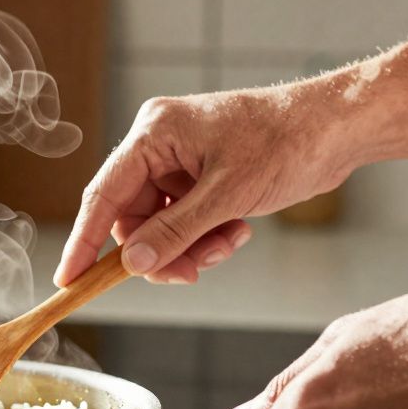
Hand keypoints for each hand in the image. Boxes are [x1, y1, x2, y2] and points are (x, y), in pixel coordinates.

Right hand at [55, 87, 354, 285]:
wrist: (339, 129)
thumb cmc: (287, 141)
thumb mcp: (227, 196)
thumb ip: (174, 233)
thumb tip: (132, 264)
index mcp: (154, 133)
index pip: (103, 195)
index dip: (83, 241)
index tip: (68, 279)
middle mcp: (160, 145)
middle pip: (132, 218)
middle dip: (160, 251)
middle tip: (189, 273)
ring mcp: (180, 162)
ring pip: (159, 226)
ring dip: (188, 247)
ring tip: (225, 246)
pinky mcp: (201, 178)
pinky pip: (183, 222)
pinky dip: (205, 238)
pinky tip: (236, 232)